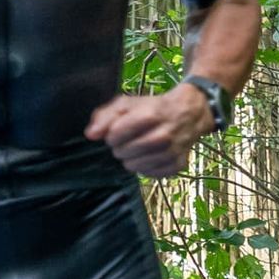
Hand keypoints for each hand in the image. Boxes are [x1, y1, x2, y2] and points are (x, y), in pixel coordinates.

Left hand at [85, 82, 213, 177]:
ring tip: (138, 148)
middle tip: (128, 140)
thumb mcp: (127, 104)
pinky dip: (145, 167)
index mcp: (149, 116)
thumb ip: (105, 117)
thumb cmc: (152, 108)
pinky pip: (149, 174)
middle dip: (120, 147)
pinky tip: (149, 156)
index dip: (112, 134)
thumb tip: (90, 135)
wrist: (188, 114)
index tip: (118, 131)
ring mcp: (171, 152)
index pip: (114, 135)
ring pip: (133, 166)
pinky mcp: (177, 165)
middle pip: (122, 153)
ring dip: (131, 159)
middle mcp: (163, 136)